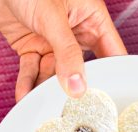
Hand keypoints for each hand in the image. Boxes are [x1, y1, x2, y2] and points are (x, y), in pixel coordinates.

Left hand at [0, 0, 125, 100]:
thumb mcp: (52, 17)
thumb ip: (67, 53)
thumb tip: (78, 86)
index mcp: (92, 17)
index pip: (111, 52)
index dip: (112, 76)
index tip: (109, 98)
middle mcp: (76, 31)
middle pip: (82, 68)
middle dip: (76, 88)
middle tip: (75, 109)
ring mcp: (54, 41)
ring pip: (55, 73)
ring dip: (46, 89)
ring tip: (44, 104)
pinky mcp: (33, 46)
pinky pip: (33, 70)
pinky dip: (27, 83)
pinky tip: (25, 96)